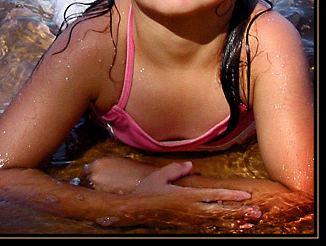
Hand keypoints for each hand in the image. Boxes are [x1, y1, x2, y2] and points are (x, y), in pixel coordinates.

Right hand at [85, 157, 259, 230]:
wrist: (137, 211)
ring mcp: (191, 219)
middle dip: (239, 212)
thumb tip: (191, 165)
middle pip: (221, 211)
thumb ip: (177, 169)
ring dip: (234, 222)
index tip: (246, 195)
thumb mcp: (160, 175)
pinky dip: (222, 228)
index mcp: (187, 195)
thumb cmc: (147, 191)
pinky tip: (231, 228)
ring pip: (217, 222)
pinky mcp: (187, 225)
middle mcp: (192, 209)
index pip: (214, 196)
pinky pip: (208, 227)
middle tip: (256, 212)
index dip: (231, 196)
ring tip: (250, 223)